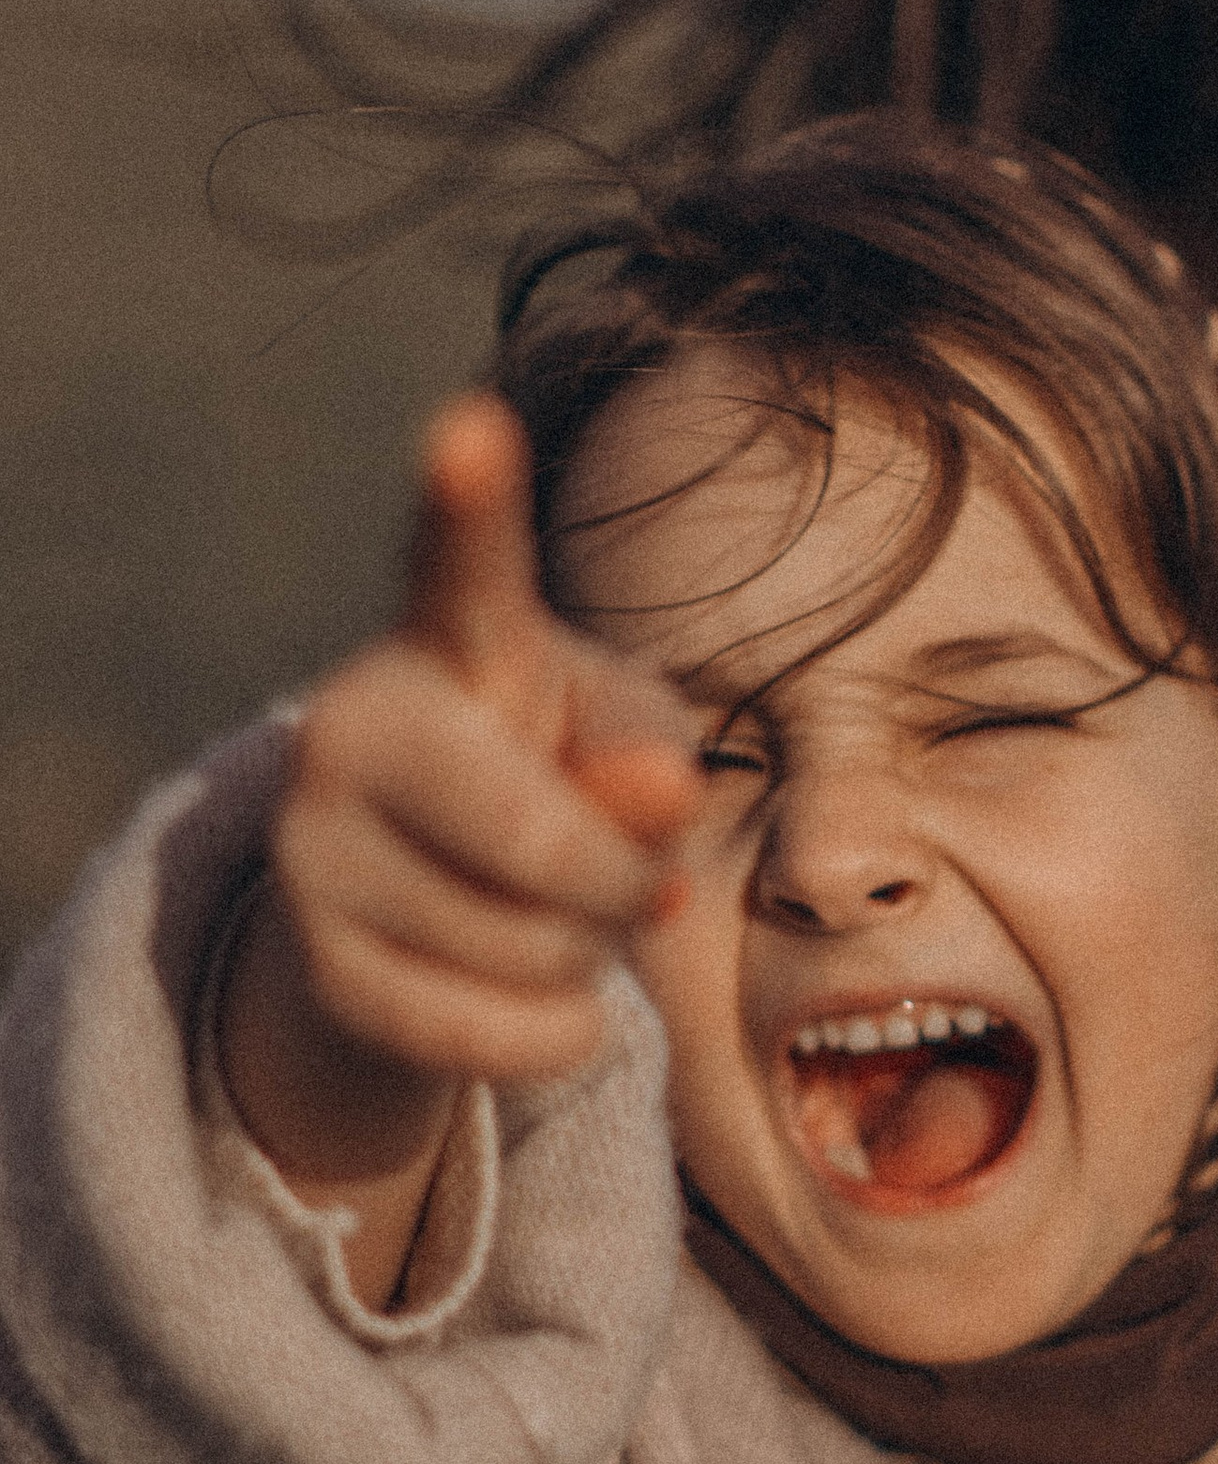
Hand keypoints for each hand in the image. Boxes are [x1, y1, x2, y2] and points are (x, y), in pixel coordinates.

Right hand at [219, 394, 702, 1302]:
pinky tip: (531, 994)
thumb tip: (658, 793)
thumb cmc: (553, 781)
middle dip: (621, 884)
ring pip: (530, 947)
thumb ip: (652, 748)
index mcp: (444, 639)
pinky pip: (499, 1036)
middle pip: (541, 838)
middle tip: (629, 882)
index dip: (469, 500)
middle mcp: (349, 725)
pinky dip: (557, 1034)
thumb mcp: (624, 742)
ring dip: (587, 958)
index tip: (471, 427)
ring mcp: (314, 850)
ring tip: (548, 918)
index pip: (460, 566)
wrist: (425, 909)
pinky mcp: (318, 971)